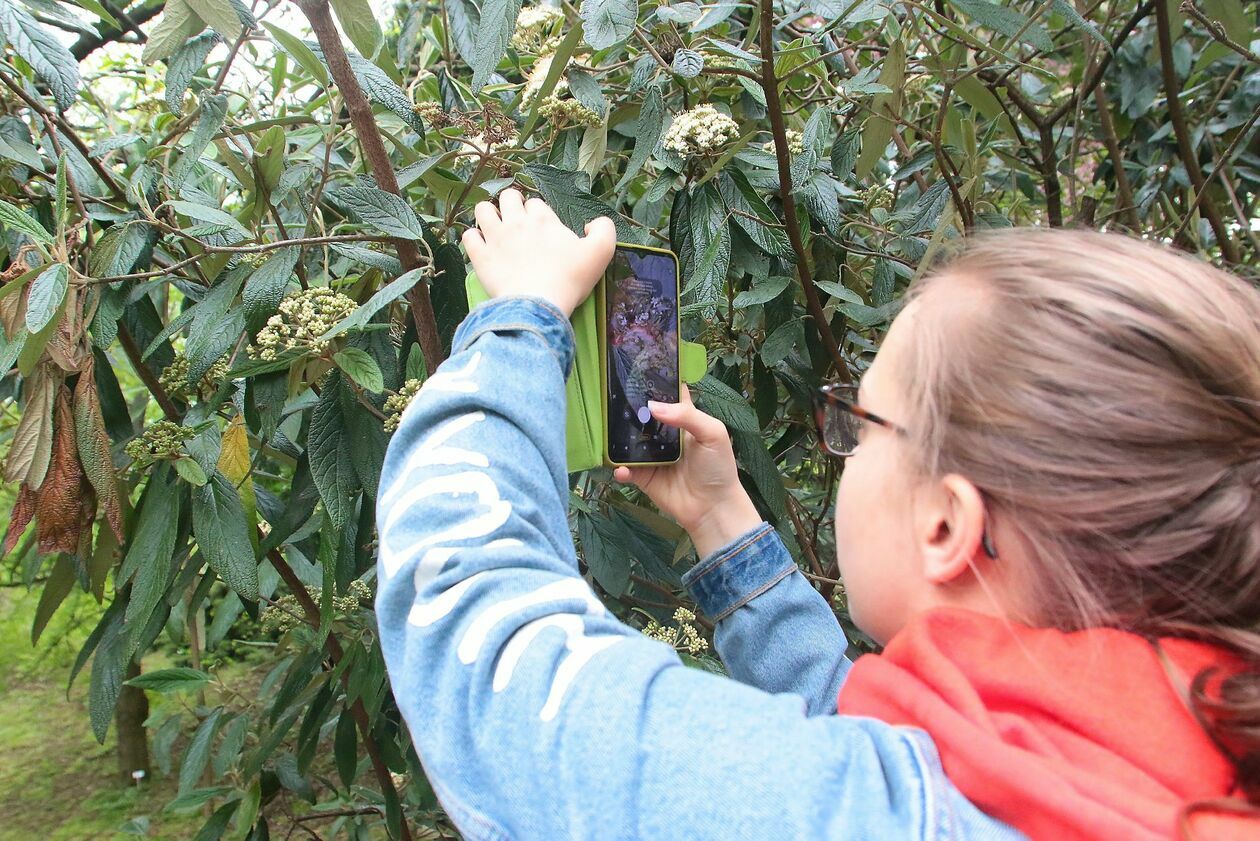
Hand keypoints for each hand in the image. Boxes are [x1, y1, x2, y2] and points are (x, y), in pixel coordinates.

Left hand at [461, 188, 616, 317]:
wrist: (539, 303)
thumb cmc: (571, 279)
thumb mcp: (601, 252)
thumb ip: (604, 230)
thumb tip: (593, 224)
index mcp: (544, 219)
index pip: (536, 203)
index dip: (538, 213)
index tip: (542, 228)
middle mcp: (517, 222)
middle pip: (508, 197)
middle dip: (512, 204)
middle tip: (517, 222)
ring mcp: (495, 238)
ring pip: (482, 210)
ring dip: (488, 214)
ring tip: (495, 227)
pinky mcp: (480, 257)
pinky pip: (468, 236)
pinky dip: (473, 238)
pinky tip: (482, 247)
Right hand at [612, 387, 761, 558]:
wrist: (713, 507)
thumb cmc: (718, 467)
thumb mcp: (712, 433)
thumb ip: (687, 416)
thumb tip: (652, 407)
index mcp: (682, 419)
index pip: (666, 395)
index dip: (654, 383)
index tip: (634, 369)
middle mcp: (663, 434)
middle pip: (642, 416)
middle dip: (628, 409)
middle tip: (611, 400)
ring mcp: (651, 455)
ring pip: (628, 441)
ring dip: (618, 438)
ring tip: (608, 432)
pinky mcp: (643, 476)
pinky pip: (626, 469)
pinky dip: (620, 468)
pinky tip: (622, 468)